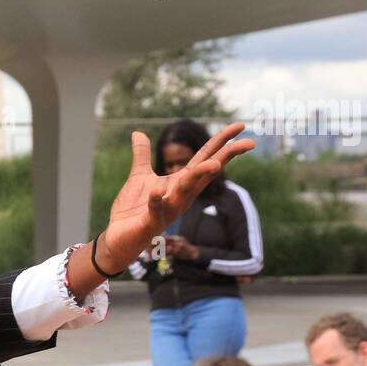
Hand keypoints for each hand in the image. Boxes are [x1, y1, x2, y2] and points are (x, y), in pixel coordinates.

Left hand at [100, 123, 253, 269]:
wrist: (117, 239)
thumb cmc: (133, 210)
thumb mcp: (139, 177)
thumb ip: (142, 155)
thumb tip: (138, 132)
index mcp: (181, 183)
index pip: (205, 158)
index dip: (222, 142)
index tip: (241, 125)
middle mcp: (180, 196)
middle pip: (206, 173)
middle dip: (226, 157)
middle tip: (249, 143)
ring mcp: (167, 210)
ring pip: (186, 191)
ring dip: (199, 178)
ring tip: (213, 164)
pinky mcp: (150, 222)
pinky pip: (156, 210)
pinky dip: (156, 200)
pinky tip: (157, 190)